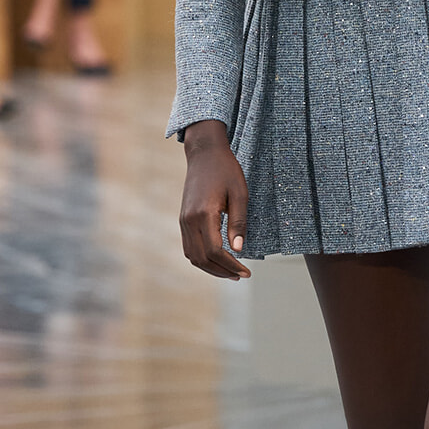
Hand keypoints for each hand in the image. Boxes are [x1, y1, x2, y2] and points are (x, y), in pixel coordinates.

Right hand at [179, 120, 250, 279]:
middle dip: (222, 271)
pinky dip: (202, 258)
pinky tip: (218, 259)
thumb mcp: (240, 194)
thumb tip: (238, 250)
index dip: (231, 265)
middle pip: (202, 258)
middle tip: (240, 275)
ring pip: (193, 256)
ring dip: (211, 268)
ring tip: (230, 272)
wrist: (204, 154)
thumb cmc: (226, 170)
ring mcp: (183, 220)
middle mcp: (189, 220)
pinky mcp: (183, 219)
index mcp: (204, 213)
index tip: (246, 272)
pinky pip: (189, 247)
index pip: (215, 251)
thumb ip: (238, 223)